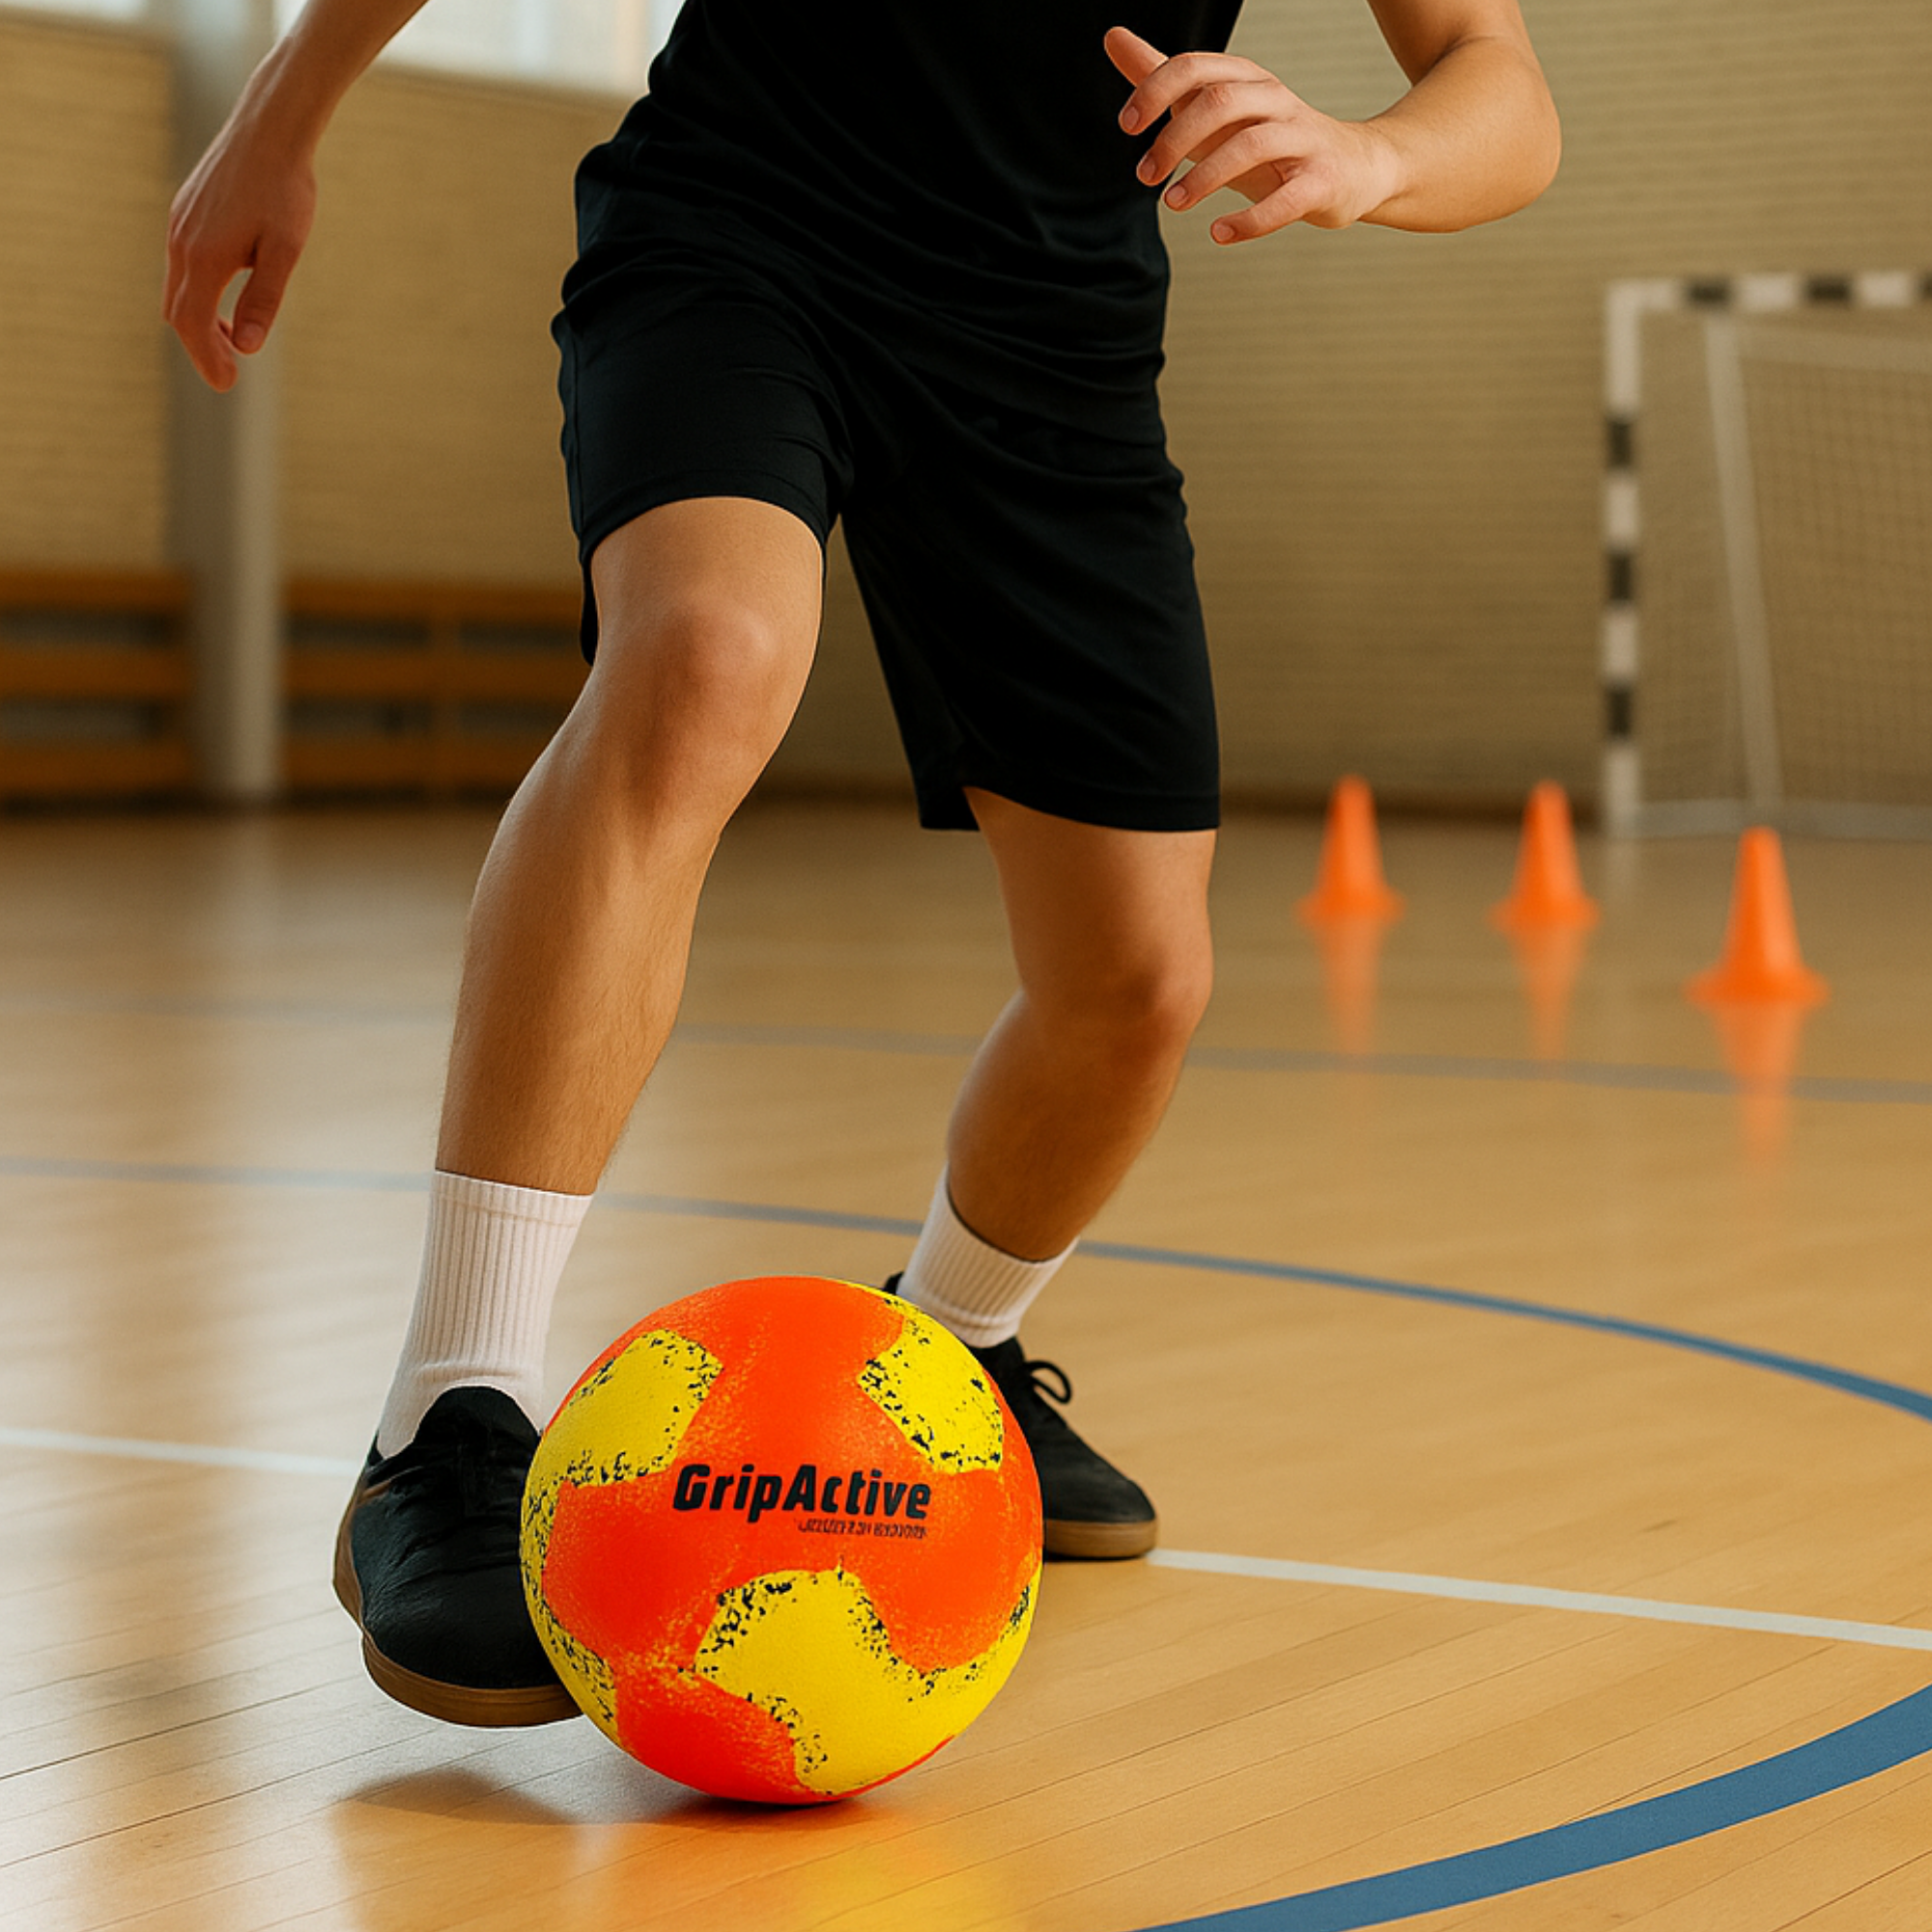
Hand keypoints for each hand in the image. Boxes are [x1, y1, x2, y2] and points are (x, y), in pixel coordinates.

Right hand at [163, 109, 317, 391]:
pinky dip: (197, 292)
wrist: (268, 130)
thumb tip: (246, 346)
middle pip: (178, 312)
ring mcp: (178, 225)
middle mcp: (182, 242)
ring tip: (231, 338)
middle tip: (230, 371)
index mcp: (205, 257)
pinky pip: (181, 265)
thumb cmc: (285, 190)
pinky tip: (225, 297)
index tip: (228, 384)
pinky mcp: (184, 213)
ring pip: (176, 289)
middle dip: (200, 346)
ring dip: (199, 319)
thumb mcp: (284, 252)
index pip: (193, 325)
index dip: (207, 359)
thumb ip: (264, 300)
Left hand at [1104, 25, 1404, 243]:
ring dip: (1204, 177)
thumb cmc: (1272, 141)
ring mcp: (1301, 140)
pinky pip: (1285, 200)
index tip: (1127, 125)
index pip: (1196, 68)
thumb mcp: (1216, 110)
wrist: (1353, 168)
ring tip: (1172, 203)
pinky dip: (1249, 221)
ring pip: (1250, 146)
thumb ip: (1168, 82)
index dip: (1156, 91)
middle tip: (1144, 176)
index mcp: (1247, 80)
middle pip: (1220, 103)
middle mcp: (1275, 100)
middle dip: (1173, 139)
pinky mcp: (1321, 182)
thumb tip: (1113, 38)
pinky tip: (1218, 234)